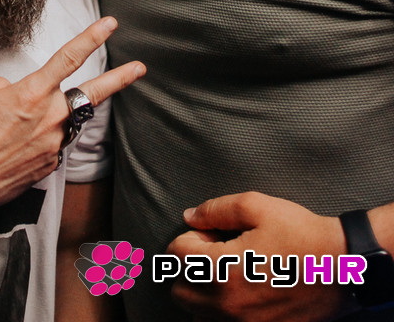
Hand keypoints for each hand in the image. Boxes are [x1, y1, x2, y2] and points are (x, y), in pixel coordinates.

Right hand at [0, 16, 145, 228]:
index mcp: (32, 93)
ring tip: (16, 129)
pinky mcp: (48, 166)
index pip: (69, 57)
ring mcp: (52, 144)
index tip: (109, 25)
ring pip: (63, 122)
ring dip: (49, 120)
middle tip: (139, 68)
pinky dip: (36, 141)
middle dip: (120, 79)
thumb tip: (15, 91)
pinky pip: (49, 145)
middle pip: (92, 93)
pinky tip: (13, 149)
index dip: (92, 37)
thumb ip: (4, 85)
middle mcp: (49, 118)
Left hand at [167, 192, 355, 321]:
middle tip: (216, 250)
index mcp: (222, 269)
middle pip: (178, 288)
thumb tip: (189, 216)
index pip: (176, 253)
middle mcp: (227, 304)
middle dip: (189, 265)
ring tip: (225, 271)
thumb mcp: (256, 206)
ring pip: (195, 313)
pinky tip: (237, 291)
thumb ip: (215, 210)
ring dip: (200, 291)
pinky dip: (217, 311)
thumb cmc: (300, 233)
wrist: (342, 267)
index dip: (192, 235)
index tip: (214, 232)